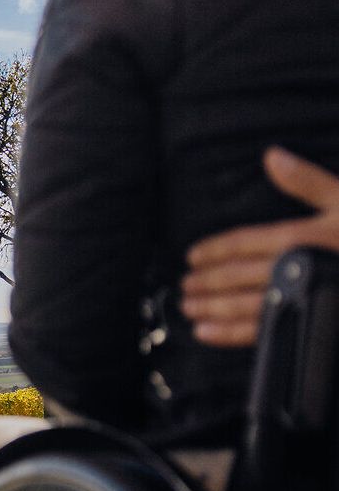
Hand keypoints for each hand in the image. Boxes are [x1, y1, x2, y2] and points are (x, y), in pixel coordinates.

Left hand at [181, 148, 338, 346]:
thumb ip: (307, 180)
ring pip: (242, 306)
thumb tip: (271, 156)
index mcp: (300, 238)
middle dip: (206, 281)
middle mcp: (294, 270)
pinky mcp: (307, 320)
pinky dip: (229, 333)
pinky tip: (207, 332)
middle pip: (237, 275)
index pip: (245, 242)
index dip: (215, 248)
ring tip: (188, 307)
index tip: (193, 255)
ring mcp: (299, 299)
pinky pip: (261, 333)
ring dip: (210, 306)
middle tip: (183, 285)